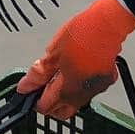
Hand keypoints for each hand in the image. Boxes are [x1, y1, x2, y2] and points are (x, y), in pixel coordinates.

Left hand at [17, 0, 134, 118]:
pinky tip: (75, 68)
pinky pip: (89, 89)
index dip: (35, 98)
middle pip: (62, 111)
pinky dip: (80, 84)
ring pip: (76, 101)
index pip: (46, 107)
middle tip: (42, 86)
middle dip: (50, 103)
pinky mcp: (106, 79)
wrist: (108, 23)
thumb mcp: (53, 51)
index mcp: (68, 90)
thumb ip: (39, 72)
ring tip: (58, 74)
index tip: (30, 89)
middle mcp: (84, 94)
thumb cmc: (83, 33)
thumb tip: (26, 86)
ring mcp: (97, 88)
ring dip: (65, 93)